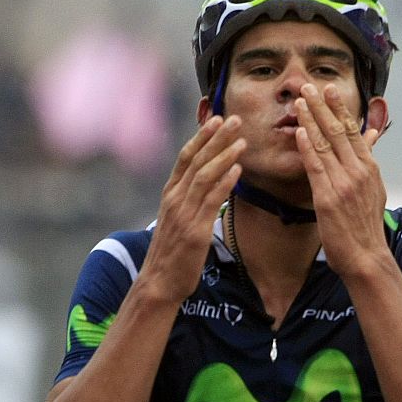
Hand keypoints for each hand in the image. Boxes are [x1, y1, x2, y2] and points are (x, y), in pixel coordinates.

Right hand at [145, 115, 245, 301]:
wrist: (160, 282)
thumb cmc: (172, 252)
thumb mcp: (177, 219)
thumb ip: (189, 199)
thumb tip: (210, 183)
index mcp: (170, 194)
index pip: (185, 157)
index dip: (201, 136)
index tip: (217, 118)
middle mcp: (175, 199)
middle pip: (197, 160)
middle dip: (216, 138)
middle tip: (234, 119)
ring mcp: (184, 214)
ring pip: (204, 176)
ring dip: (224, 155)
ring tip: (242, 140)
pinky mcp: (194, 231)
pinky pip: (210, 201)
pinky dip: (224, 183)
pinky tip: (237, 170)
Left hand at [293, 83, 388, 277]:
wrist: (366, 256)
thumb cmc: (366, 227)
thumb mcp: (375, 189)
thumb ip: (369, 162)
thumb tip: (371, 137)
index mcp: (369, 168)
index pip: (353, 131)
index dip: (340, 108)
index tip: (330, 90)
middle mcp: (358, 171)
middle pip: (339, 131)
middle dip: (323, 107)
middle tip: (309, 86)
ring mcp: (344, 183)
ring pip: (325, 144)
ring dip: (311, 120)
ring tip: (299, 102)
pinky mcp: (328, 197)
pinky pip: (316, 166)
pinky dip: (307, 146)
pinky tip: (299, 131)